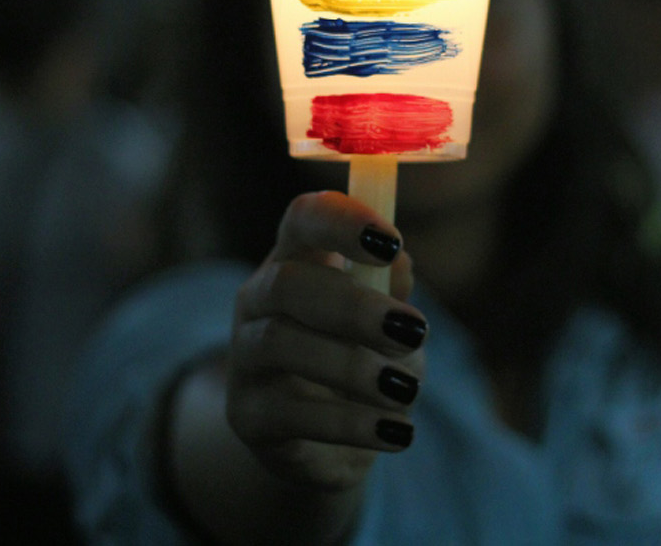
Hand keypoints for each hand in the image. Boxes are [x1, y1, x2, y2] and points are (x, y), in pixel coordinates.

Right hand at [226, 190, 425, 491]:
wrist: (326, 442)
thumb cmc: (362, 359)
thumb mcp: (387, 323)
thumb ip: (391, 291)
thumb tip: (400, 263)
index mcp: (297, 260)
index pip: (302, 219)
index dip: (342, 222)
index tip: (391, 242)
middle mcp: (259, 301)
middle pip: (286, 282)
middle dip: (353, 306)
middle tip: (415, 332)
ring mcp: (245, 358)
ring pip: (280, 344)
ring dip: (352, 366)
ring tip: (406, 389)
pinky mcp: (246, 415)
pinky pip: (287, 412)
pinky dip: (349, 423)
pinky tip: (396, 431)